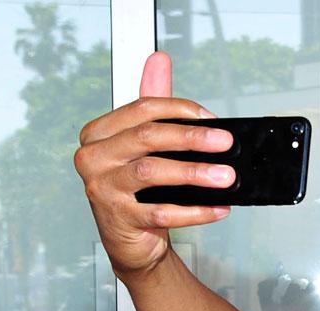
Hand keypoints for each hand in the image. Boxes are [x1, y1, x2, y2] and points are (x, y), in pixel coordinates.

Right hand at [73, 51, 233, 280]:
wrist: (132, 242)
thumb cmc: (137, 190)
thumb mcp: (144, 145)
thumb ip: (152, 104)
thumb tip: (159, 60)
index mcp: (99, 133)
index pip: (141, 109)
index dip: (180, 111)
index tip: (214, 120)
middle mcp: (93, 157)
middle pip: (147, 137)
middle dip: (192, 138)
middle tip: (226, 142)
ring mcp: (102, 188)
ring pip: (152, 172)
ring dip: (195, 173)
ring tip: (226, 176)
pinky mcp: (118, 218)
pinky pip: (162, 212)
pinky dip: (195, 210)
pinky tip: (218, 208)